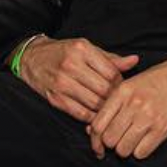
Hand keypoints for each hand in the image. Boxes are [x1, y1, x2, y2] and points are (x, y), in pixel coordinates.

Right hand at [17, 36, 138, 122]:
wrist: (32, 59)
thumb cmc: (63, 52)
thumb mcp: (87, 49)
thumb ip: (111, 58)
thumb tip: (135, 61)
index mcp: (82, 50)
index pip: (111, 72)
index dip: (121, 83)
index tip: (122, 86)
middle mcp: (71, 65)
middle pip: (104, 89)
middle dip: (114, 97)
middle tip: (117, 100)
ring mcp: (61, 83)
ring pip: (94, 103)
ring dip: (104, 109)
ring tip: (108, 107)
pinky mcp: (55, 98)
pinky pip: (80, 113)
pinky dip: (91, 117)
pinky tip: (95, 114)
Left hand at [88, 50, 166, 159]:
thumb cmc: (157, 80)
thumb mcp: (130, 85)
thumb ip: (111, 105)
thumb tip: (90, 130)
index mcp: (122, 92)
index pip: (98, 125)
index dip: (95, 140)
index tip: (99, 146)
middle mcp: (134, 104)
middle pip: (109, 139)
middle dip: (112, 144)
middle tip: (120, 140)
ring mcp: (149, 116)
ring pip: (123, 149)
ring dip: (127, 149)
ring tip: (134, 140)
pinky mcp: (163, 128)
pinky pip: (141, 152)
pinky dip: (141, 151)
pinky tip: (146, 140)